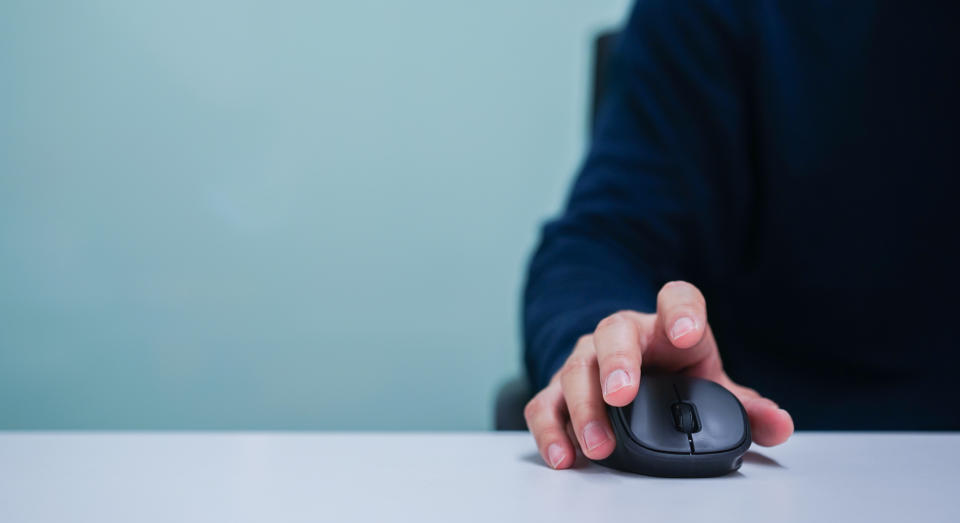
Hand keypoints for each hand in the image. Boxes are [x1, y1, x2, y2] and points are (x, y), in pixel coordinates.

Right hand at [524, 281, 793, 468]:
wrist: (630, 373)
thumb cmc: (674, 375)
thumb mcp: (711, 386)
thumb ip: (745, 407)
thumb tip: (779, 425)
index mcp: (667, 326)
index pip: (677, 299)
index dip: (681, 311)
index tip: (687, 333)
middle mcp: (622, 335)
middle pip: (613, 332)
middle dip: (616, 362)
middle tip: (621, 396)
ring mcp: (587, 360)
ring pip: (575, 370)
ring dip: (584, 409)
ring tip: (598, 446)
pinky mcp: (559, 389)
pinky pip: (544, 403)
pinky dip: (550, 430)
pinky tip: (564, 457)